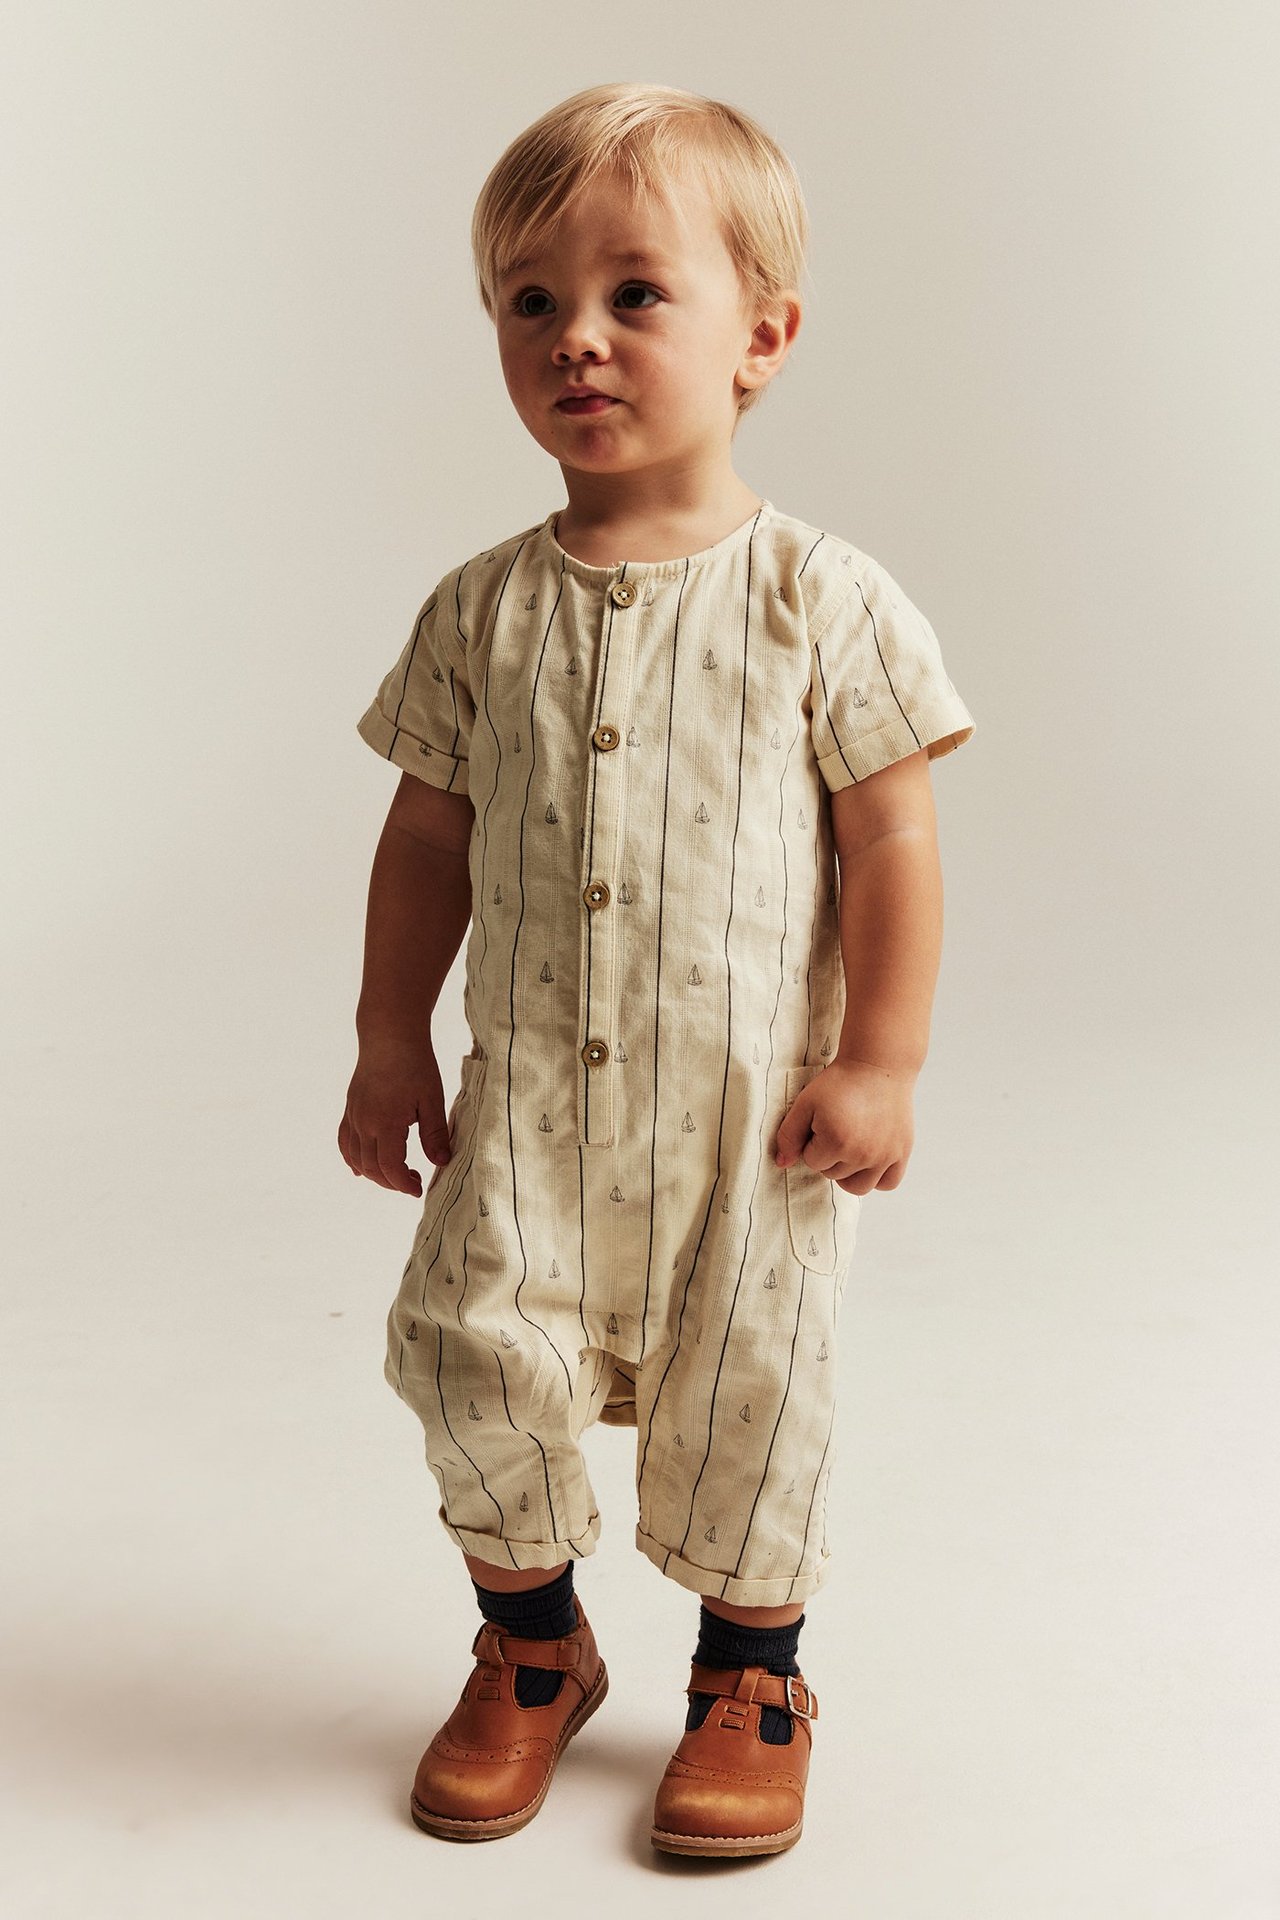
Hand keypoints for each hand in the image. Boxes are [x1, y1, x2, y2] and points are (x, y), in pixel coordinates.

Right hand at [338, 1037, 451, 1196]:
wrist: (389, 1035)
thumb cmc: (414, 1064)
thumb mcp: (432, 1099)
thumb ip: (435, 1134)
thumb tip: (441, 1162)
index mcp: (385, 1123)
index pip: (389, 1168)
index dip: (403, 1184)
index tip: (418, 1189)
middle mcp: (364, 1123)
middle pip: (371, 1168)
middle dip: (391, 1182)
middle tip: (413, 1181)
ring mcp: (354, 1115)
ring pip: (355, 1158)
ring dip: (373, 1173)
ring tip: (395, 1175)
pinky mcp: (350, 1108)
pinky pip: (345, 1141)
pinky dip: (352, 1158)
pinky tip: (361, 1168)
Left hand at [773, 1057, 915, 1195]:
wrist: (878, 1065)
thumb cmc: (841, 1082)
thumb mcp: (805, 1103)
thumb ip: (789, 1135)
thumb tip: (782, 1164)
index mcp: (836, 1142)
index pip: (812, 1162)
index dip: (812, 1142)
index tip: (821, 1122)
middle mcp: (863, 1154)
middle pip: (834, 1175)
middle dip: (829, 1155)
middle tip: (838, 1127)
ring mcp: (885, 1156)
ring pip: (858, 1187)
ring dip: (849, 1172)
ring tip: (850, 1147)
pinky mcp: (902, 1152)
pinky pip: (888, 1183)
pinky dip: (877, 1177)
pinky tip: (870, 1159)